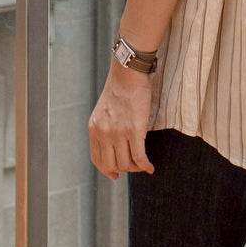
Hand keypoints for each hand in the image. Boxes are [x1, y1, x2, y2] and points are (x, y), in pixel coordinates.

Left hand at [88, 60, 156, 178]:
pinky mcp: (134, 130)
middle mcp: (103, 133)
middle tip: (135, 167)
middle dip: (124, 170)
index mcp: (94, 129)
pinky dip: (145, 166)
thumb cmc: (120, 88)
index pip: (97, 160)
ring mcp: (118, 133)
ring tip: (143, 165)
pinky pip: (139, 157)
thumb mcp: (103, 110)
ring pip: (126, 164)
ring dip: (136, 168)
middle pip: (112, 165)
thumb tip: (113, 144)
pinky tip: (150, 167)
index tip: (116, 174)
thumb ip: (104, 127)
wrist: (128, 73)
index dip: (108, 170)